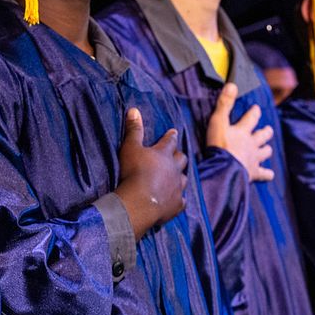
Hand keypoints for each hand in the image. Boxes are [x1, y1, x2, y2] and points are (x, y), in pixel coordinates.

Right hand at [115, 108, 187, 240]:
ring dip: (180, 177)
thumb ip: (134, 129)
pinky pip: (181, 201)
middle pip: (181, 159)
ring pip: (184, 179)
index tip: (174, 132)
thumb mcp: (130, 148)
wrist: (139, 202)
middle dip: (179, 156)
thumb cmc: (134, 172)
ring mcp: (177, 187)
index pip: (170, 141)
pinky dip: (178, 199)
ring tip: (176, 177)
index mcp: (164, 154)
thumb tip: (134, 110)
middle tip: (176, 154)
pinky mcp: (177, 204)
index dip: (171, 136)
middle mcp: (174, 169)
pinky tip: (176, 200)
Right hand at [206, 83, 274, 182]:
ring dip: (266, 149)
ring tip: (267, 149)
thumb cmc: (219, 146)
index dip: (254, 112)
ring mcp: (254, 159)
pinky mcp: (254, 173)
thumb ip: (225, 104)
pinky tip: (269, 175)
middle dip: (266, 131)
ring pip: (265, 152)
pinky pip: (264, 174)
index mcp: (243, 131)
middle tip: (268, 129)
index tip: (256, 108)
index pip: (252, 118)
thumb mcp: (218, 122)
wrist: (224, 169)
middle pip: (263, 135)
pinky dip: (267, 174)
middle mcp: (252, 144)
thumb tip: (232, 85)